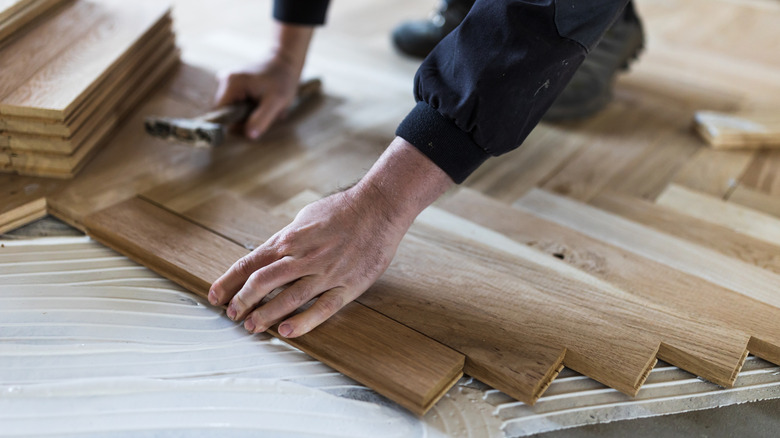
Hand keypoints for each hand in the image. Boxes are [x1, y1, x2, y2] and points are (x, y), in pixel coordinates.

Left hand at [209, 186, 405, 336]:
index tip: (215, 296)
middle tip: (232, 315)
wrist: (379, 207)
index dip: (229, 281)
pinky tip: (287, 331)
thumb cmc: (342, 210)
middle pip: (263, 282)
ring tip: (252, 327)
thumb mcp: (306, 217)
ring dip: (266, 315)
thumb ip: (287, 238)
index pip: (250, 263)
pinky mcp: (347, 286)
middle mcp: (303, 256)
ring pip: (288, 299)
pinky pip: (322, 308)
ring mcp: (325, 272)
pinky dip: (303, 322)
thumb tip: (269, 253)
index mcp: (290, 239)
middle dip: (242, 301)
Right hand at [214, 23, 313, 139]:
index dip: (235, 124)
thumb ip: (261, 119)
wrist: (286, 62)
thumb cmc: (283, 81)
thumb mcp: (276, 102)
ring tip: (262, 105)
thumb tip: (248, 135)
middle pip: (226, 112)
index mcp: (231, 84)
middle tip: (263, 112)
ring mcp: (227, 80)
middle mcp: (224, 80)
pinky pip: (235, 102)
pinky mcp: (233, 83)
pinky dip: (247, 106)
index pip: (221, 114)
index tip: (252, 124)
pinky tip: (259, 100)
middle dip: (243, 118)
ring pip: (231, 108)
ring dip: (246, 112)